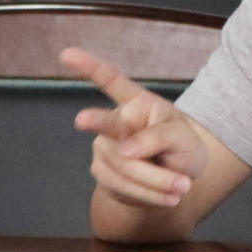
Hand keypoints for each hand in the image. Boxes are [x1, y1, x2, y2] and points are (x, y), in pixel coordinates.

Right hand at [63, 47, 209, 209]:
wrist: (177, 182)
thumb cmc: (182, 149)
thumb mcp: (184, 138)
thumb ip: (160, 137)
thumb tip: (126, 150)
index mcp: (138, 103)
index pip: (111, 80)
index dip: (89, 67)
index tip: (67, 54)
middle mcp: (116, 121)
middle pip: (109, 126)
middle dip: (97, 122)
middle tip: (82, 119)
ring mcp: (104, 147)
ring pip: (123, 166)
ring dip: (156, 181)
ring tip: (182, 187)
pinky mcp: (102, 173)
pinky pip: (122, 186)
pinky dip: (149, 194)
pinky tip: (169, 197)